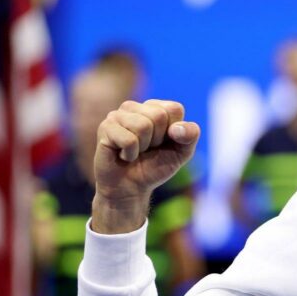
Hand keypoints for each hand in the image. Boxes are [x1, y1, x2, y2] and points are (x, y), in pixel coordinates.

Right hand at [91, 99, 199, 233]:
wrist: (130, 188)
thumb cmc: (155, 167)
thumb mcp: (182, 152)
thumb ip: (191, 135)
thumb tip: (176, 128)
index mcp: (155, 107)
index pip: (174, 109)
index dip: (175, 132)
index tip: (164, 143)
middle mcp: (134, 107)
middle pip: (158, 116)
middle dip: (158, 140)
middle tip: (147, 149)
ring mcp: (117, 115)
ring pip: (143, 126)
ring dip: (143, 147)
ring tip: (135, 152)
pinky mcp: (105, 127)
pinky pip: (129, 140)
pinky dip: (130, 154)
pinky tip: (123, 155)